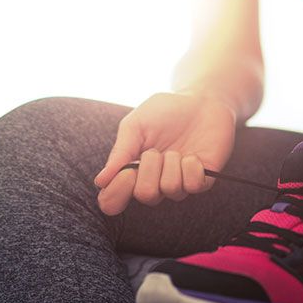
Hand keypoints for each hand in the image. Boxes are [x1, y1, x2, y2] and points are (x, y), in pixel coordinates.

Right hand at [93, 91, 236, 215]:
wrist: (200, 100)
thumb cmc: (164, 112)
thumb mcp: (135, 126)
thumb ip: (120, 153)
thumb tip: (100, 181)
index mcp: (132, 173)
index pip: (113, 202)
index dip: (116, 194)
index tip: (126, 173)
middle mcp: (154, 183)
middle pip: (145, 195)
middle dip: (150, 168)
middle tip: (155, 150)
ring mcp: (179, 184)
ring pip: (170, 189)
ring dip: (171, 163)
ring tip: (176, 149)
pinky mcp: (202, 180)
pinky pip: (193, 185)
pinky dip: (191, 167)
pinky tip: (193, 155)